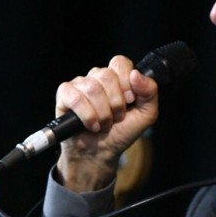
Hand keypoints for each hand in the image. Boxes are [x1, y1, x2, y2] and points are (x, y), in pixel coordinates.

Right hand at [54, 55, 159, 191]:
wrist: (101, 153)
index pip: (120, 63)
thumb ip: (150, 92)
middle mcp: (97, 78)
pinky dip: (87, 115)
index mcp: (117, 78)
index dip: (126, 82)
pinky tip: (91, 125)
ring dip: (102, 113)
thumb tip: (136, 74)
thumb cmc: (121, 133)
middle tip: (116, 117)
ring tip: (103, 124)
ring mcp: (80, 85)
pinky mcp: (65, 95)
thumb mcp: (146, 115)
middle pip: (106, 75)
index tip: (129, 101)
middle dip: (115, 103)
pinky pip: (76, 98)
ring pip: (92, 88)